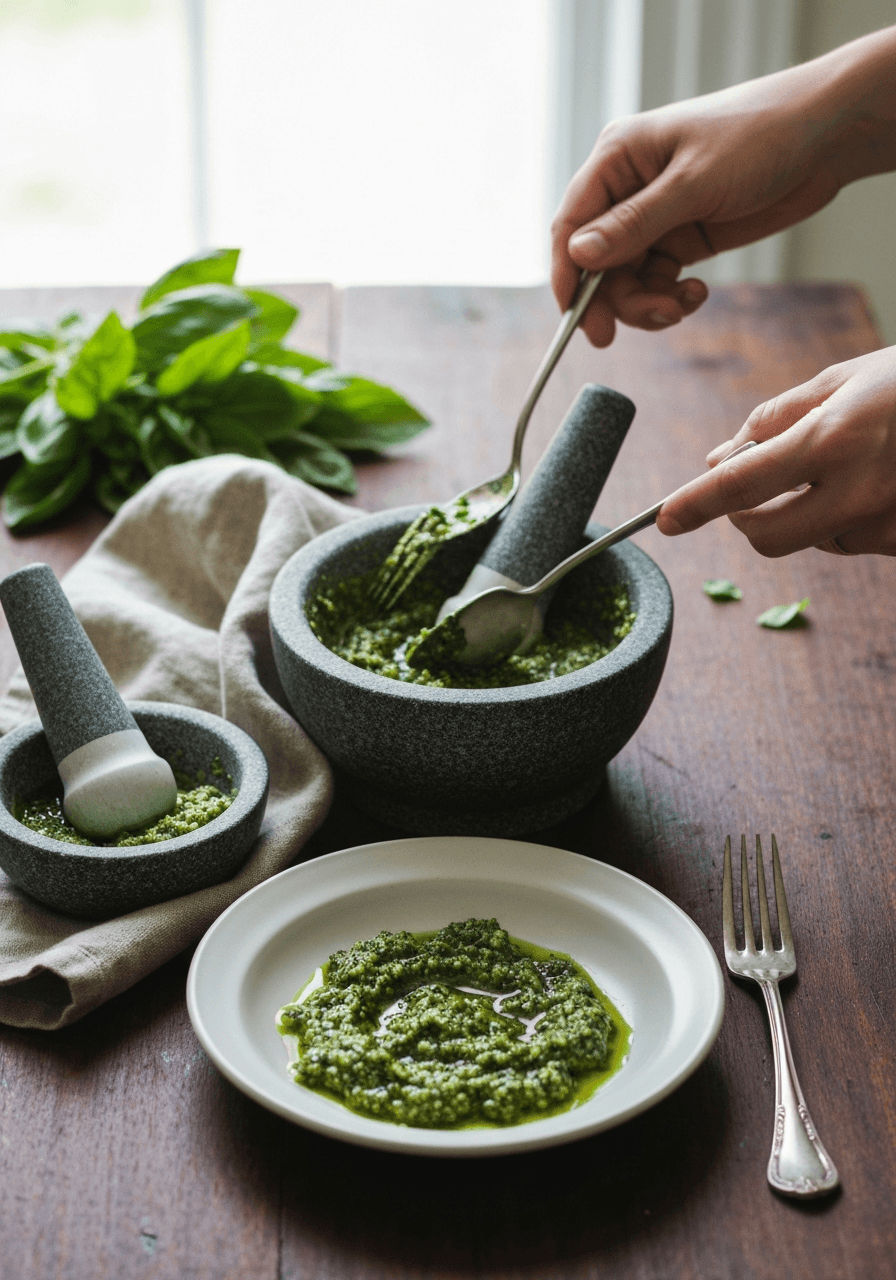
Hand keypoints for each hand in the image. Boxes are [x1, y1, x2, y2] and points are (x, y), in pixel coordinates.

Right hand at [551, 28, 895, 346]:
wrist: (823, 138)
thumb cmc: (759, 136)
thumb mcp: (693, 184)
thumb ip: (634, 224)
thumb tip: (579, 255)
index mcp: (617, 158)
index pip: (571, 224)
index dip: (568, 274)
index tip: (576, 318)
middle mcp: (628, 189)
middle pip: (596, 262)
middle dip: (616, 298)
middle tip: (640, 325)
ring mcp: (655, 216)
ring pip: (626, 279)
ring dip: (647, 303)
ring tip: (680, 306)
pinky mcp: (682, 237)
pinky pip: (657, 282)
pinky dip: (670, 298)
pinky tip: (696, 294)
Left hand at [656, 347, 895, 556]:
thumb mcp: (845, 378)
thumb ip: (773, 419)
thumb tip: (718, 458)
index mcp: (834, 439)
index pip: (741, 485)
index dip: (694, 504)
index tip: (664, 520)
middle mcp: (859, 491)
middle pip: (766, 537)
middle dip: (746, 517)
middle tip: (754, 486)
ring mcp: (886, 523)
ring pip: (812, 539)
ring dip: (804, 512)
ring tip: (845, 462)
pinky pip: (853, 541)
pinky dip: (846, 517)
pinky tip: (877, 479)